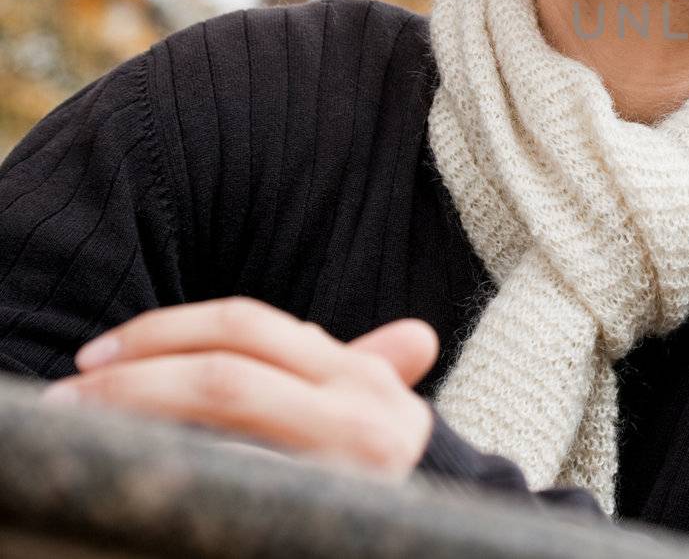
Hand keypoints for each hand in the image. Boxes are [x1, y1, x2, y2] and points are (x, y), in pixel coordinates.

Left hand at [39, 297, 439, 479]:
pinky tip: (130, 462)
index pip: (250, 326)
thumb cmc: (392, 483)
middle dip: (134, 373)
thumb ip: (382, 370)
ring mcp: (334, 465)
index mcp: (360, 380)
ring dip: (133, 412)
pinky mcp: (310, 505)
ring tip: (78, 421)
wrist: (441, 545)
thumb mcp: (394, 420)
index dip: (167, 328)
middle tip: (71, 390)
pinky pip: (230, 473)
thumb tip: (413, 337)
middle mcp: (355, 415)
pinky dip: (177, 460)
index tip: (105, 351)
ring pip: (220, 411)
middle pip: (225, 370)